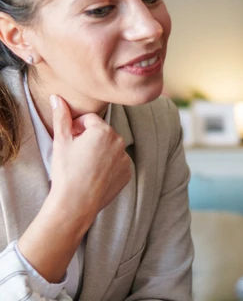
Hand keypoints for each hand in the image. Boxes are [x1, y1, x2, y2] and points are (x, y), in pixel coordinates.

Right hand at [47, 95, 131, 223]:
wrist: (75, 203)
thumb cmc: (66, 172)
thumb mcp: (61, 141)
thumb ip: (61, 117)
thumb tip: (57, 97)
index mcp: (103, 130)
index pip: (89, 119)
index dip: (76, 127)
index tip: (68, 138)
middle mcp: (119, 141)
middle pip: (101, 132)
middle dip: (88, 138)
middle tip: (74, 153)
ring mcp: (125, 158)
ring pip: (109, 148)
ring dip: (99, 151)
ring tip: (83, 165)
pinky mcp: (127, 173)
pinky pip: (117, 163)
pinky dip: (107, 165)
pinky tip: (93, 174)